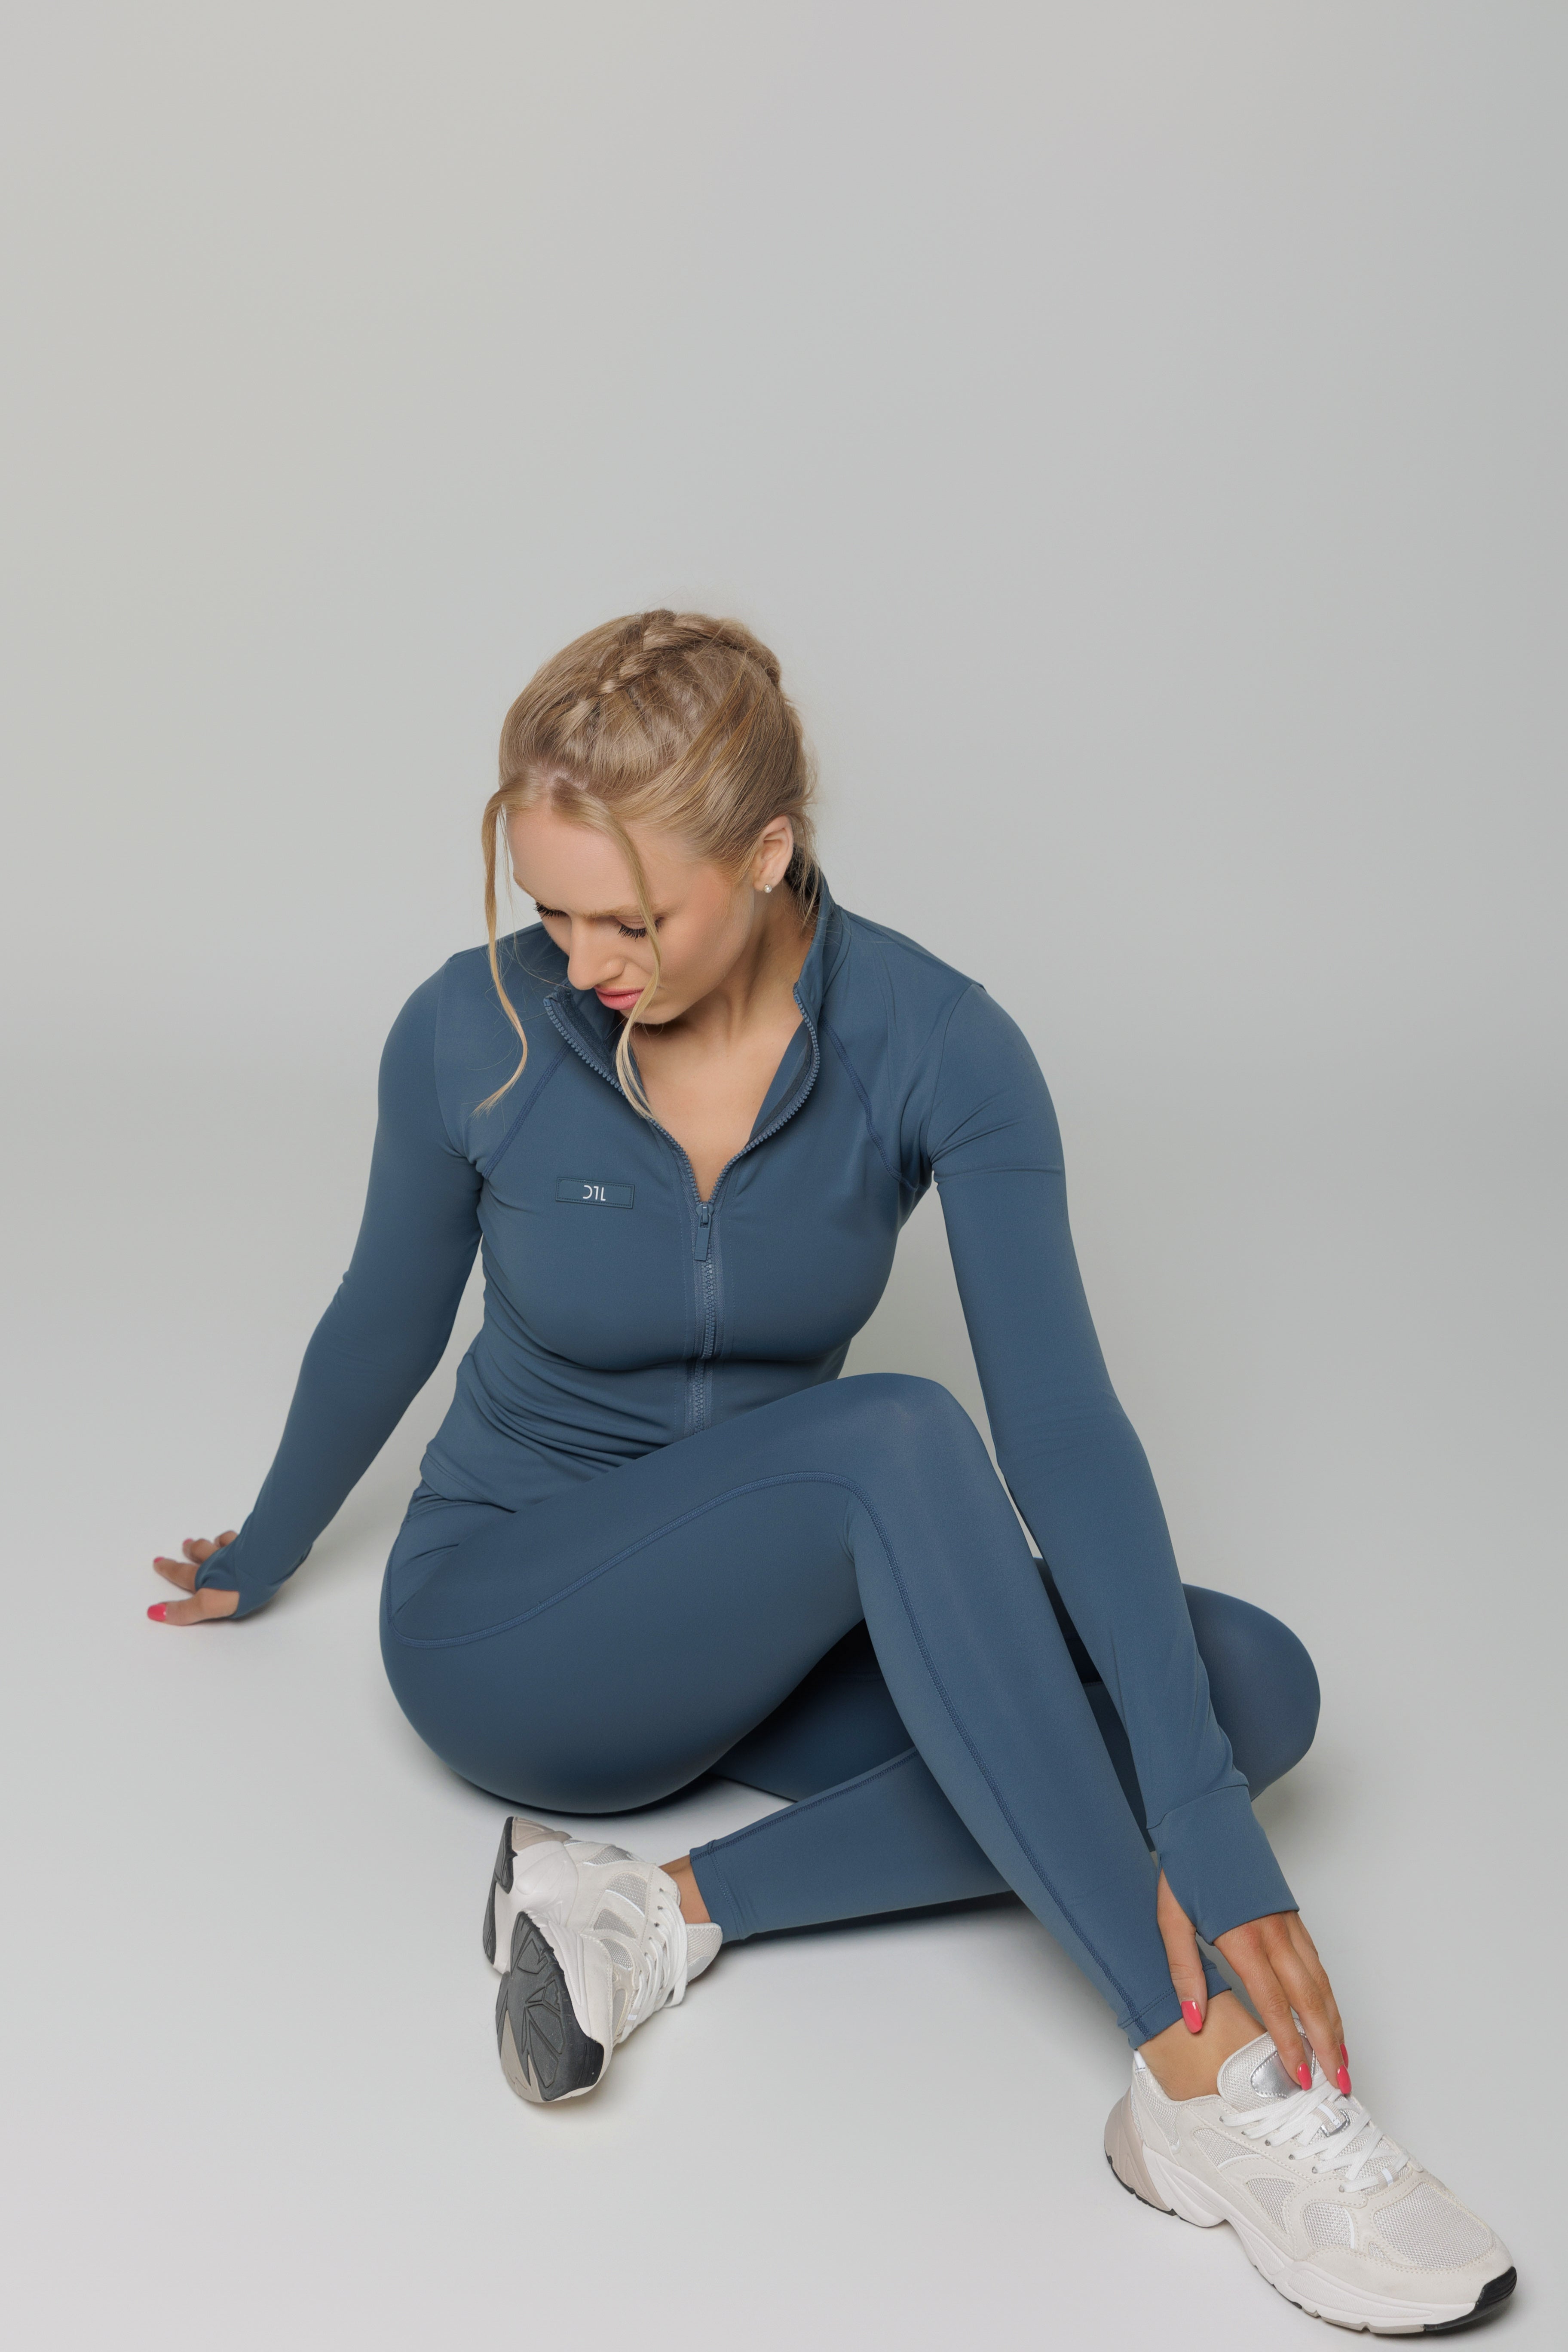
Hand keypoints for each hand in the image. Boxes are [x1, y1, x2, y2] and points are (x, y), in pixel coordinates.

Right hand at [149, 1534, 241, 1624]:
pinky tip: (228, 1537)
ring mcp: (233, 1550)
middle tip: (177, 1549)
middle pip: (197, 1556)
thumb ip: (186, 1610)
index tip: (158, 1563)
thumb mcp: (209, 1604)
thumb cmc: (239, 1587)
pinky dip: (226, 1537)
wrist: (265, 1563)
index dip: (169, 1571)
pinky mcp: (249, 1543)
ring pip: (213, 1545)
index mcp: (206, 1578)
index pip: (183, 1575)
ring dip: (203, 1544)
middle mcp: (216, 1562)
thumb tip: (154, 1612)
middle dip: (185, 1554)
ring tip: (196, 1542)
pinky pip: (233, 1537)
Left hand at [1157, 1867, 1348, 2092]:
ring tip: (1341, 2059)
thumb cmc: (1186, 1869)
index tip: (1300, 2076)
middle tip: (1339, 2082)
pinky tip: (1330, 2014)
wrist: (1205, 1818)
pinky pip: (1317, 1963)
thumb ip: (1184, 1971)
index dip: (1289, 2044)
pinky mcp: (1292, 1918)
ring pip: (1320, 1982)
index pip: (1273, 2003)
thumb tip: (1193, 2020)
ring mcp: (1288, 1925)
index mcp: (1242, 1938)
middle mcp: (1273, 1934)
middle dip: (1326, 2044)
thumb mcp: (1171, 1918)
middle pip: (1309, 1999)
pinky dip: (1328, 1994)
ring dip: (1334, 2023)